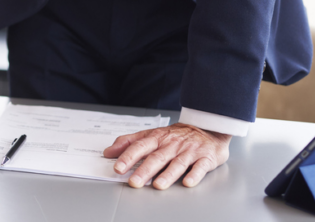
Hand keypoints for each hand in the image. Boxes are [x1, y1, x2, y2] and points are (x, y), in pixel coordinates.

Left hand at [103, 123, 231, 188]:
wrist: (207, 129)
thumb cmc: (176, 135)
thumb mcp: (151, 135)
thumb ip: (129, 142)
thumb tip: (108, 152)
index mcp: (157, 138)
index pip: (140, 146)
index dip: (128, 157)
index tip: (118, 167)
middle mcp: (172, 144)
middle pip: (156, 157)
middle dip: (144, 170)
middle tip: (133, 182)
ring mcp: (189, 151)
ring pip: (177, 163)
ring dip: (167, 175)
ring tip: (157, 185)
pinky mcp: (205, 158)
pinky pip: (200, 167)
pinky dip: (194, 175)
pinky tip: (188, 182)